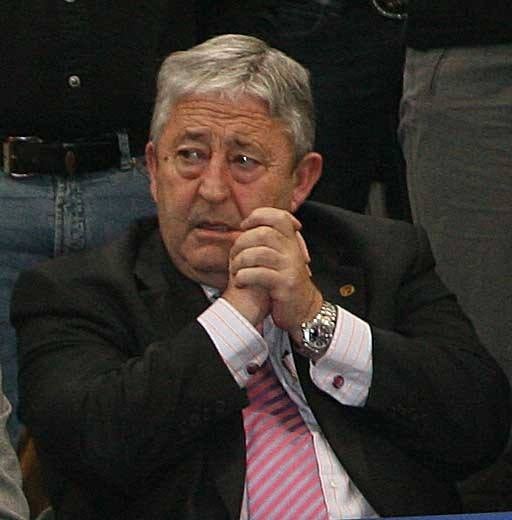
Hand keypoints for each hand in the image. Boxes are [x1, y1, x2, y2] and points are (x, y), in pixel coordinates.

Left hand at [228, 207, 322, 334]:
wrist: (304, 310)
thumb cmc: (284, 283)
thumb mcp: (282, 258)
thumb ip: (270, 242)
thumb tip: (245, 228)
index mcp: (292, 242)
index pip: (279, 216)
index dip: (258, 216)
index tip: (244, 226)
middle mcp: (293, 252)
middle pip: (264, 234)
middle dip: (242, 242)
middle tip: (234, 255)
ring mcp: (290, 268)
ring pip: (259, 253)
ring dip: (239, 261)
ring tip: (235, 270)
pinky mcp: (285, 285)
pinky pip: (258, 274)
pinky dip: (243, 276)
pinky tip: (239, 282)